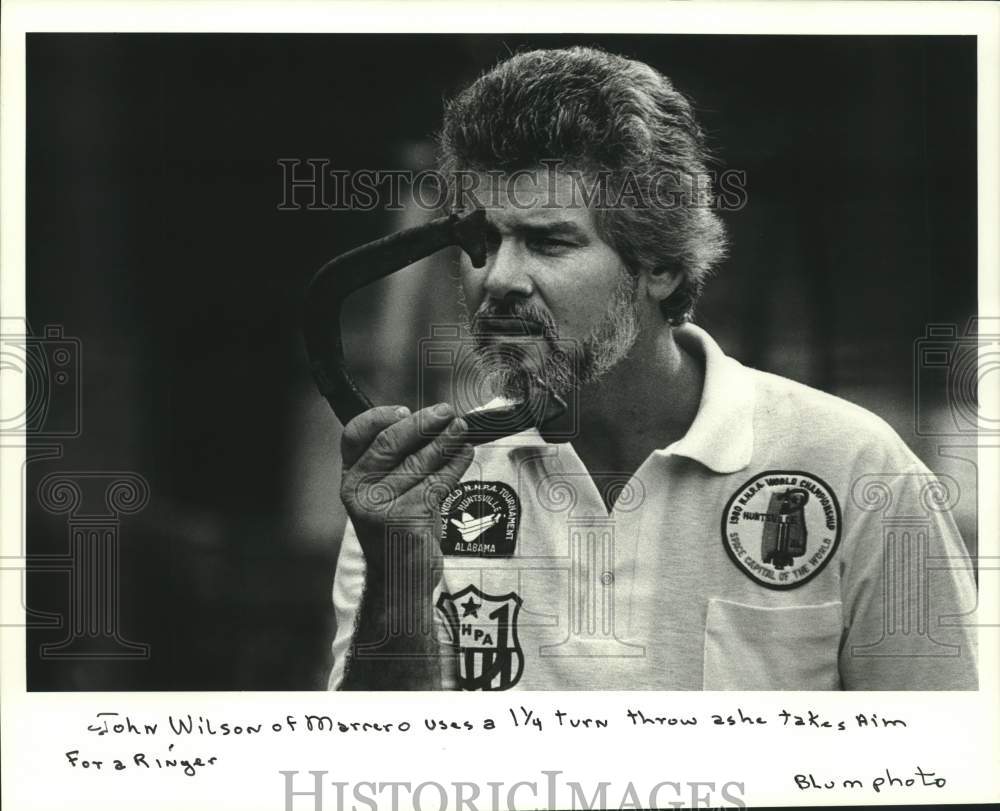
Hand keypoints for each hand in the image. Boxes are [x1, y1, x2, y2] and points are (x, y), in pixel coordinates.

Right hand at [340, 403, 473, 581]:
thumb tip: (430, 422)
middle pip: (390, 443)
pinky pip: (437, 482)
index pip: (355, 435)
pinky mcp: (406, 519)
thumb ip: (396, 460)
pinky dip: (455, 465)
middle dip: (422, 423)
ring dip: (445, 441)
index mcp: (350, 478)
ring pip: (419, 461)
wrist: (399, 579)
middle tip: (446, 412)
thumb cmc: (398, 528)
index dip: (379, 417)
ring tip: (462, 429)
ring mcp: (380, 507)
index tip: (404, 408)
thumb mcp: (385, 493)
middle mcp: (359, 491)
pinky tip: (465, 454)